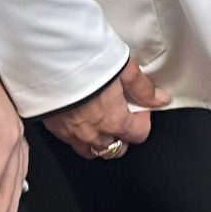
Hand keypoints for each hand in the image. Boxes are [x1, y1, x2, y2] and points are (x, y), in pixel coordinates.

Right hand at [40, 55, 167, 159]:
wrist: (50, 60)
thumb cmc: (86, 62)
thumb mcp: (124, 68)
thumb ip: (143, 88)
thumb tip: (160, 99)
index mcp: (114, 120)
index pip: (139, 135)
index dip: (143, 121)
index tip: (140, 108)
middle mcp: (93, 133)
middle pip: (116, 149)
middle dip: (124, 136)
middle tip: (123, 116)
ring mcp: (72, 133)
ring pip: (92, 151)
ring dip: (101, 141)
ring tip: (102, 122)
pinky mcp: (54, 128)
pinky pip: (70, 142)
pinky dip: (79, 137)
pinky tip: (80, 120)